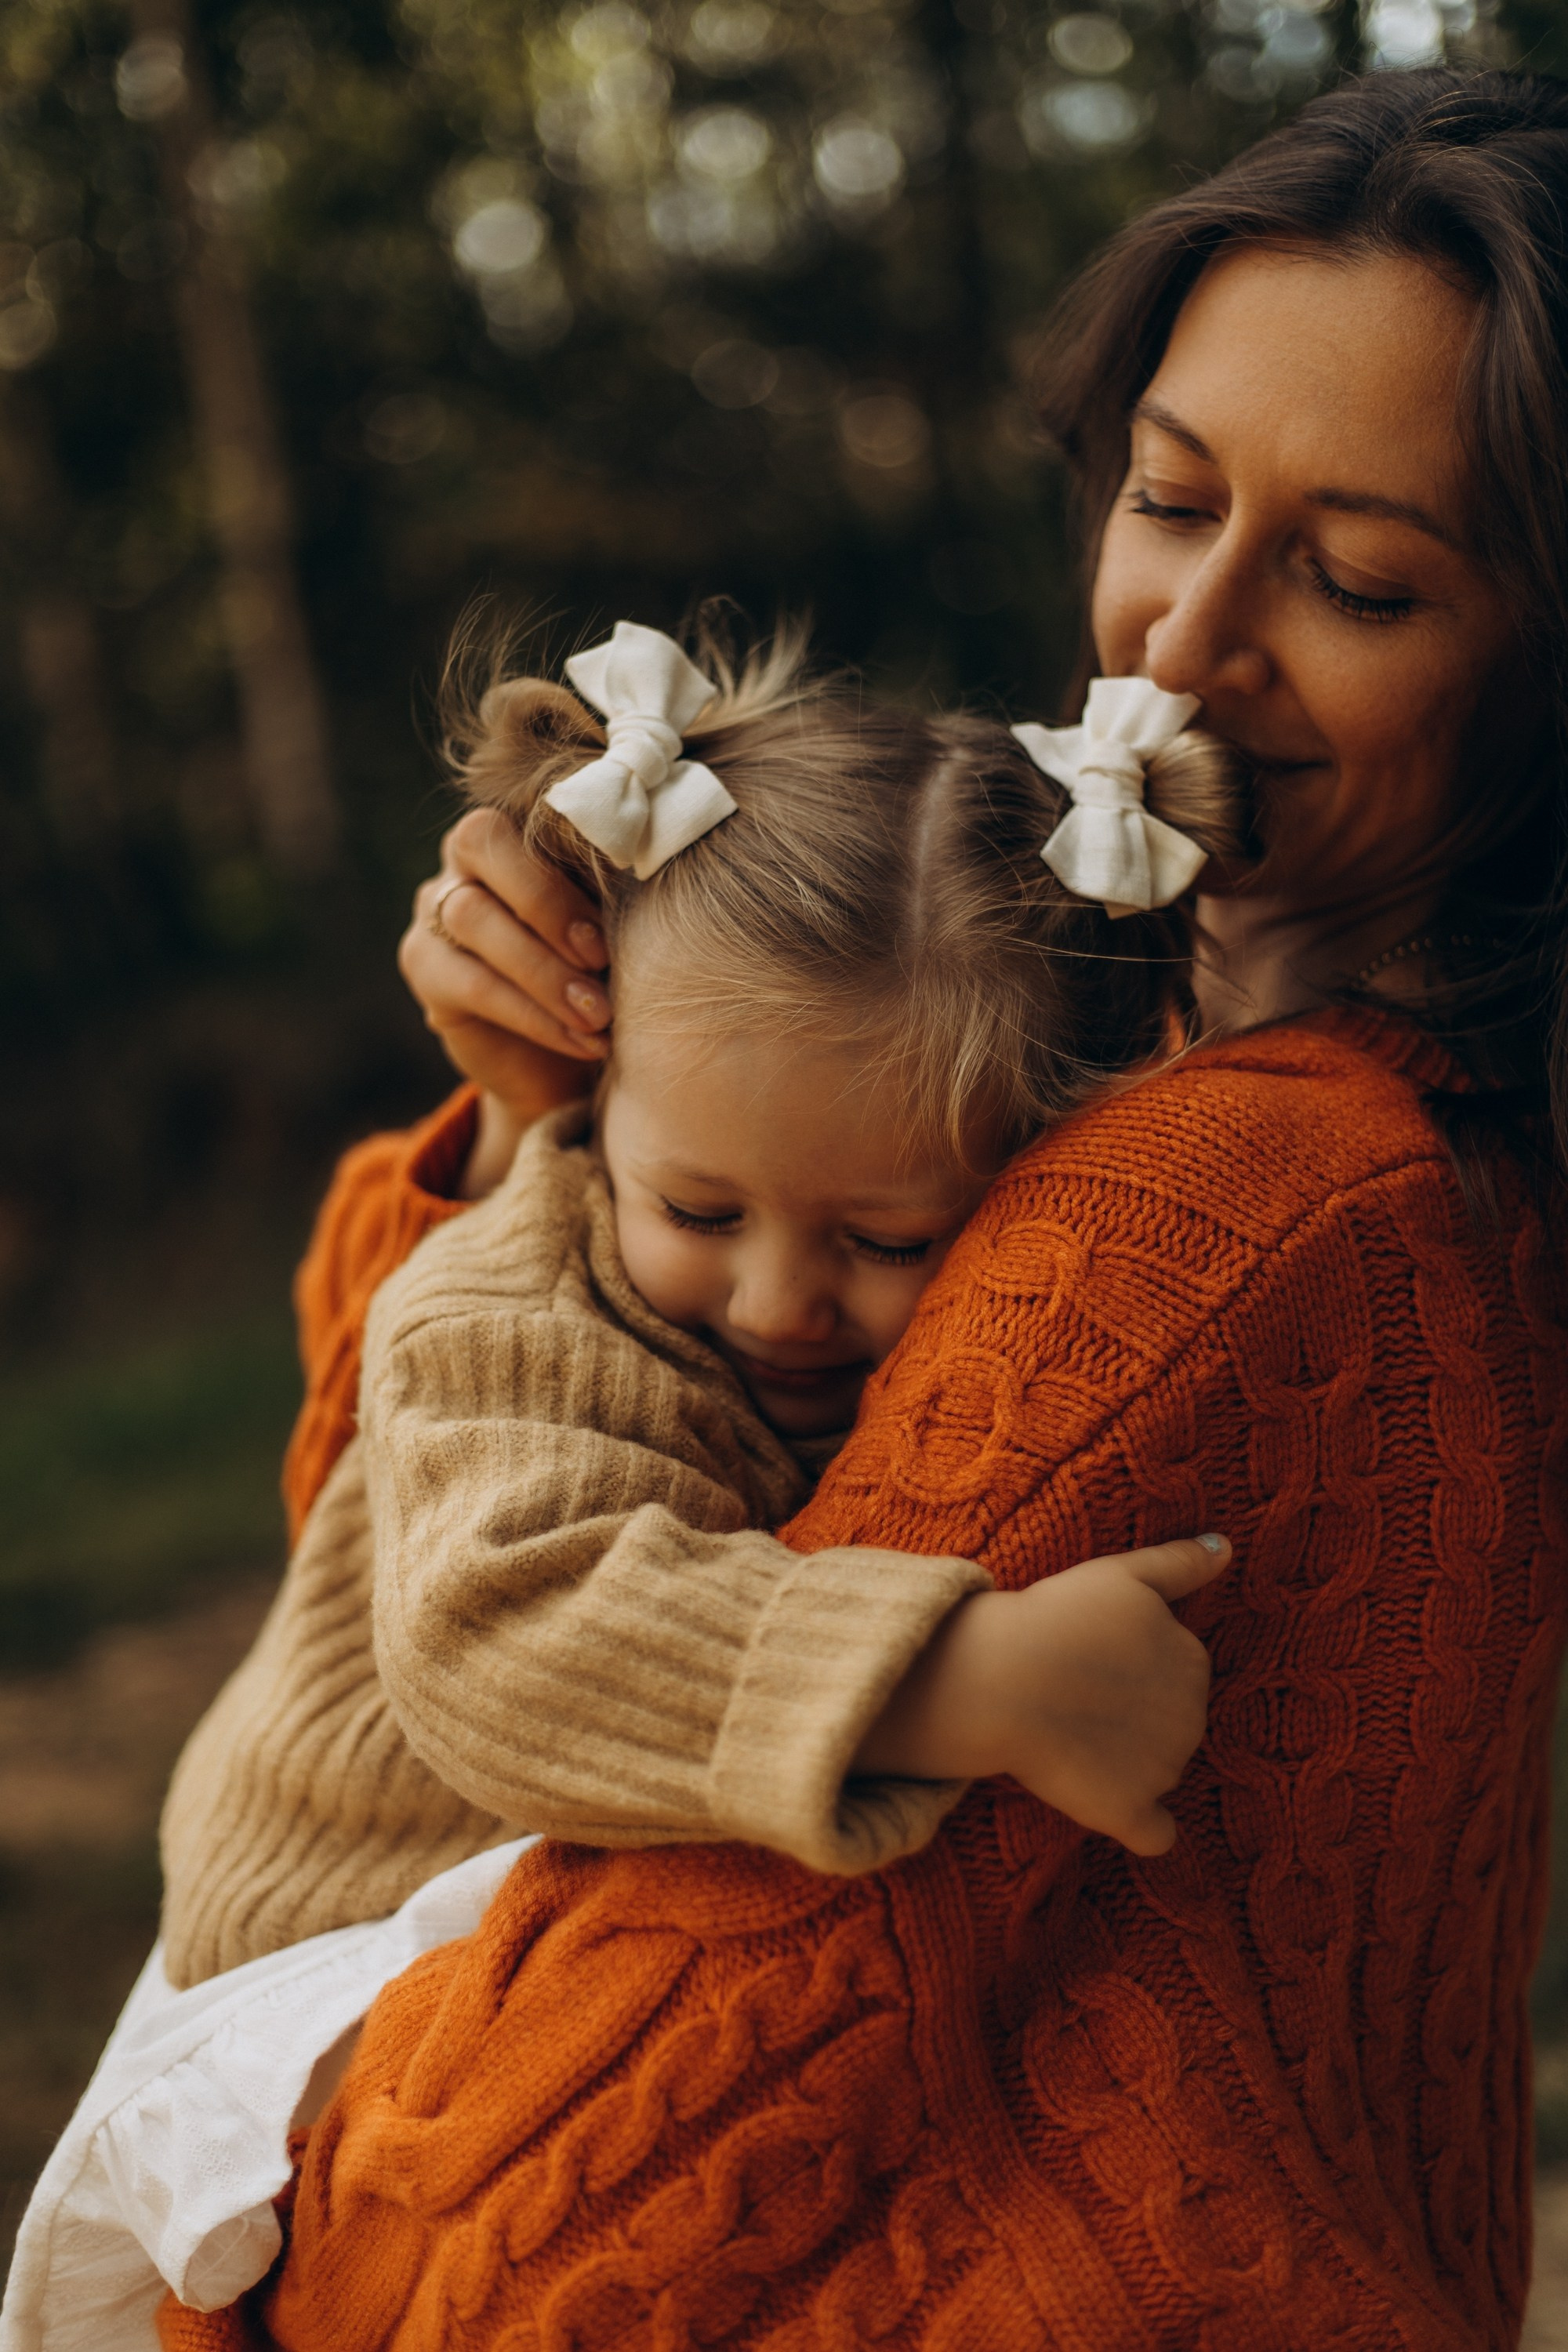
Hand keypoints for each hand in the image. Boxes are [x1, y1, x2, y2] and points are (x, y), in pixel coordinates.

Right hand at [398, 808, 612, 1107]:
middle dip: (547, 902)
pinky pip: (473, 984)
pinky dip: (534, 1015)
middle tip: (602, 960)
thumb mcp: (619, 925)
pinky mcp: (425, 968)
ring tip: (599, 1015)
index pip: (525, 805)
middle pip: (480, 843)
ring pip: (471, 915)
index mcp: (520, 827)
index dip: (570, 849)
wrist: (568, 1059)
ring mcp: (435, 908)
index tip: (624, 903)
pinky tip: (580, 1040)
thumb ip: (619, 887)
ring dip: (544, 970)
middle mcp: (466, 857)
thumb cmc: (605, 970)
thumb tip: (658, 860)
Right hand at [854, 1536, 1229, 1855]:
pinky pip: (1156, 1834)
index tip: (1096, 1658)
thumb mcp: (1123, 1572)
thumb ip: (1181, 1562)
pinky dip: (1145, 1825)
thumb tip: (1226, 1547)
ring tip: (1076, 1736)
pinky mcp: (1130, 1811)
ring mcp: (1164, 1770)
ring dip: (1131, 1760)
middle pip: (1173, 1722)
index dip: (1136, 1666)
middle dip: (1138, 1714)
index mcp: (1192, 1661)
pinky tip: (1115, 1806)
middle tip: (1080, 1694)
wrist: (1006, 1678)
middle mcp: (1192, 1718)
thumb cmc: (1058, 1618)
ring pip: (1160, 1770)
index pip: (1179, 1671)